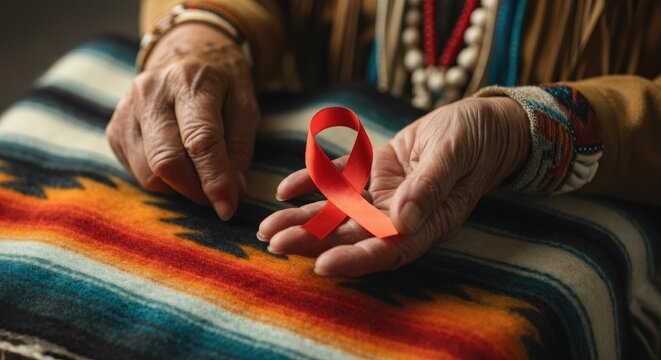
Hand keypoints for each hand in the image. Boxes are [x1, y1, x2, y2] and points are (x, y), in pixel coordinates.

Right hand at [106, 23, 258, 219]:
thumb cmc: (222, 87)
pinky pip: (137, 172)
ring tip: (198, 174)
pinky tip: (178, 162)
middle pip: (166, 161)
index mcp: (190, 80)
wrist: (185, 56)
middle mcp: (150, 91)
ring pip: (148, 173)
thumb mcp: (245, 107)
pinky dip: (162, 180)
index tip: (228, 208)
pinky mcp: (114, 130)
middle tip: (216, 198)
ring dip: (179, 187)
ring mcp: (125, 110)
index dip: (215, 180)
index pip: (200, 139)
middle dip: (194, 190)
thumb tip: (231, 195)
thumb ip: (240, 150)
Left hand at [258, 97, 529, 275]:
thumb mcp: (455, 155)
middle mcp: (399, 217)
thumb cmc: (476, 139)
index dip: (355, 260)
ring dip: (302, 220)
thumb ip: (429, 187)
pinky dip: (312, 183)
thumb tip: (402, 220)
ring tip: (266, 227)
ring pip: (337, 214)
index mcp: (426, 223)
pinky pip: (339, 182)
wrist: (480, 124)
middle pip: (351, 236)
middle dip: (312, 242)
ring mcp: (384, 197)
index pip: (386, 250)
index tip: (321, 264)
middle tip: (274, 243)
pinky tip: (285, 188)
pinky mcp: (373, 176)